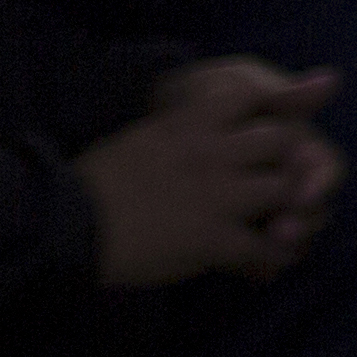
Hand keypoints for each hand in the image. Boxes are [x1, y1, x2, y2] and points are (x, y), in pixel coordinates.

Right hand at [79, 59, 342, 284]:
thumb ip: (182, 127)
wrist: (66, 225)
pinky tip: (268, 263)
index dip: (272, 106)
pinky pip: (267, 245)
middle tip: (283, 182)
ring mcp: (216, 195)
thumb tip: (207, 123)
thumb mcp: (142, 136)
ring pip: (286, 190)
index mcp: (186, 123)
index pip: (250, 93)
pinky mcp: (214, 238)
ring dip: (291, 208)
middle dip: (288, 159)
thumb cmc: (97, 182)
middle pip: (283, 140)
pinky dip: (275, 255)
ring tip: (284, 226)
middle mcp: (209, 151)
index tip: (277, 123)